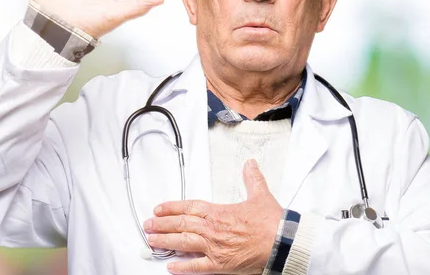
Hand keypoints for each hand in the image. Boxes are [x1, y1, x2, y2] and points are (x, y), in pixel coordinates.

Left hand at [144, 160, 283, 274]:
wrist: (282, 242)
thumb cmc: (272, 222)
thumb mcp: (261, 195)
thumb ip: (252, 179)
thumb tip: (250, 164)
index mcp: (220, 212)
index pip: (190, 207)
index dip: (172, 207)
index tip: (159, 208)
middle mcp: (213, 229)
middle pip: (181, 225)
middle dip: (162, 224)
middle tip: (148, 225)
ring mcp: (215, 248)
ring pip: (183, 243)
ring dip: (165, 242)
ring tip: (151, 241)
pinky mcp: (220, 265)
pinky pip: (196, 267)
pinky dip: (182, 267)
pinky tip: (170, 265)